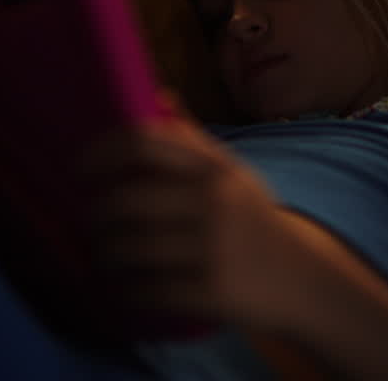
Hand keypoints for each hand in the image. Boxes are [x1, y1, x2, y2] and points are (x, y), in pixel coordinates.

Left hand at [80, 96, 305, 329]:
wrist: (307, 281)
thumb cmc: (255, 223)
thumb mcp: (233, 175)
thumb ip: (193, 140)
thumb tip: (159, 94)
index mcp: (215, 166)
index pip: (143, 142)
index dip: (99, 154)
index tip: (80, 172)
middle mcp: (215, 200)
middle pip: (123, 200)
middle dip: (94, 217)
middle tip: (90, 226)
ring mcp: (215, 246)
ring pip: (128, 249)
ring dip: (104, 257)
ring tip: (103, 259)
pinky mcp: (214, 291)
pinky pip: (147, 290)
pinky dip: (127, 292)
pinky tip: (125, 289)